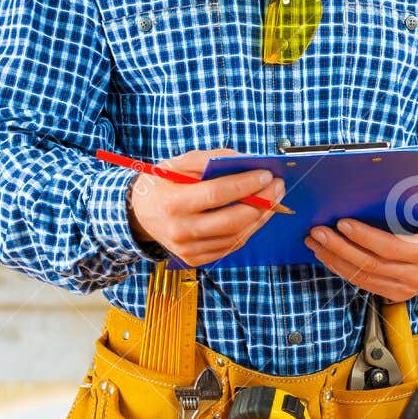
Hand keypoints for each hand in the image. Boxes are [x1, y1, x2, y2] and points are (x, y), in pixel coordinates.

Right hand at [126, 147, 285, 266]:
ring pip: (236, 236)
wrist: (139, 213)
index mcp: (173, 203)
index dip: (246, 184)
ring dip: (261, 216)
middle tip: (278, 186)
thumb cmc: (163, 183)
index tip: (267, 174)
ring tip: (274, 198)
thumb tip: (248, 161)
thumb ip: (212, 159)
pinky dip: (249, 229)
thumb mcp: (180, 163)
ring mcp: (188, 250)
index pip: (218, 194)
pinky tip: (259, 214)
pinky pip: (231, 246)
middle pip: (232, 220)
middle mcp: (180, 231)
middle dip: (262, 202)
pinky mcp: (196, 259)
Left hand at [307, 188, 417, 301]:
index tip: (342, 223)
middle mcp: (416, 276)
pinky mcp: (395, 293)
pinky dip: (343, 269)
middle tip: (318, 232)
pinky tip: (327, 256)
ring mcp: (405, 288)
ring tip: (315, 243)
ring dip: (335, 260)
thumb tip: (417, 199)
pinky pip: (364, 283)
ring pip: (363, 277)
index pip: (390, 247)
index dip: (364, 237)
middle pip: (370, 265)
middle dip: (340, 248)